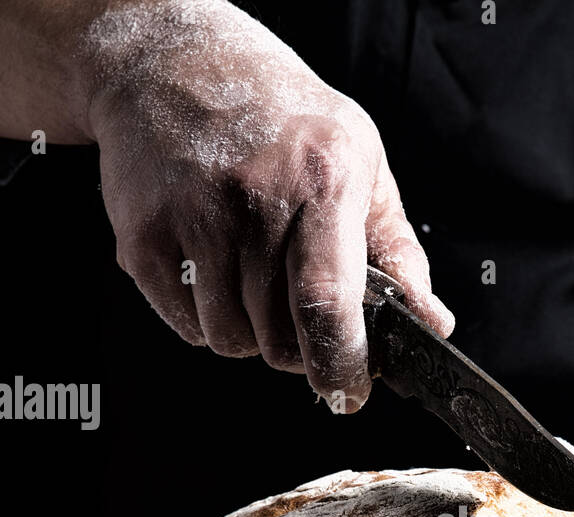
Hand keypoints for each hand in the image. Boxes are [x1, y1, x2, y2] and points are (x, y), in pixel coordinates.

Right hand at [82, 1, 452, 409]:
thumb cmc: (281, 121)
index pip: (327, 301)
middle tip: (300, 317)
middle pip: (279, 338)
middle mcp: (254, 198)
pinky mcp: (143, 238)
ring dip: (251, 336)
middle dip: (299, 351)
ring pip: (232, 341)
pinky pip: (188, 327)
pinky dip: (208, 320)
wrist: (172, 67)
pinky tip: (216, 271)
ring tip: (254, 280)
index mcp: (321, 180)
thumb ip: (397, 253)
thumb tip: (430, 322)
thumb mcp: (360, 164)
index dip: (339, 363)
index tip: (349, 393)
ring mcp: (192, 218)